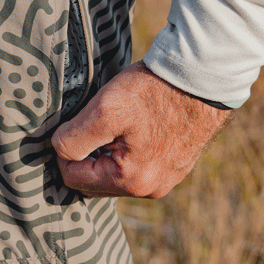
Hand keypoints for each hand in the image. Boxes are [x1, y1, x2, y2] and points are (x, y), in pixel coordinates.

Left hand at [52, 62, 230, 197]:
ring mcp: (166, 179)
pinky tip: (129, 126)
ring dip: (104, 154)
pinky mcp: (175, 166)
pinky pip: (136, 166)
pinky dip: (124, 151)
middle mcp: (151, 189)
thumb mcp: (105, 110)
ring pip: (115, 174)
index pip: (74, 179)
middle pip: (95, 182)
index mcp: (132, 181)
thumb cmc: (155, 90)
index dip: (63, 152)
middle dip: (85, 156)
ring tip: (110, 124)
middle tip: (88, 124)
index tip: (68, 126)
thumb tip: (60, 152)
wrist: (204, 74)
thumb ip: (74, 138)